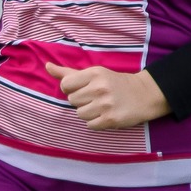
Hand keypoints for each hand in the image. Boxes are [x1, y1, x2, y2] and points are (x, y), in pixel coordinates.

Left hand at [44, 63, 168, 128]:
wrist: (144, 94)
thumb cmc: (114, 83)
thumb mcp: (94, 73)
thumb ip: (68, 72)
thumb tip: (46, 66)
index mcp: (94, 73)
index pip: (65, 85)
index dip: (71, 89)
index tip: (83, 89)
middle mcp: (99, 88)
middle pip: (72, 101)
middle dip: (82, 101)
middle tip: (96, 98)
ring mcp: (105, 104)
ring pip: (80, 114)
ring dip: (89, 113)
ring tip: (102, 106)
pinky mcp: (111, 119)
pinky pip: (90, 125)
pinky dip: (96, 122)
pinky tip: (106, 115)